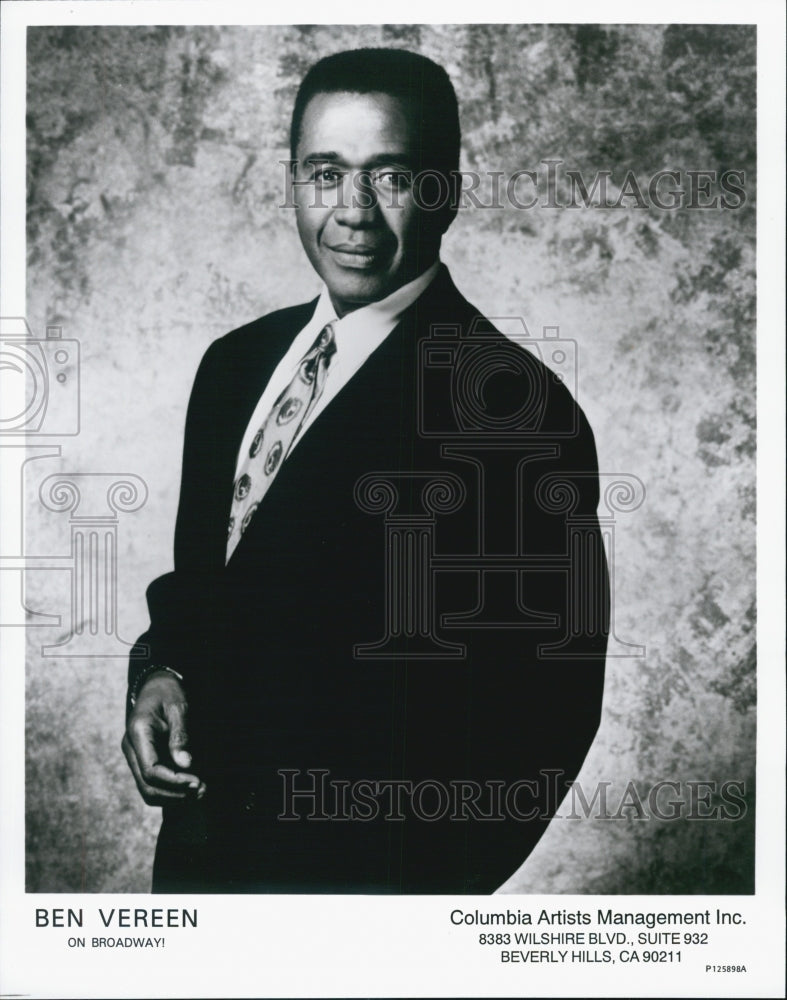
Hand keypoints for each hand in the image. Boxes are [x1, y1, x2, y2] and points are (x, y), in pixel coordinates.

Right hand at [122, 670, 205, 804]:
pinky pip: (153, 783)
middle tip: (203, 791)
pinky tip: (191, 786)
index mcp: (137, 733)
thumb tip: (185, 764)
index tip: (197, 782)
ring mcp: (135, 756)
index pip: (151, 771)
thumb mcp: (178, 707)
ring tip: (200, 792)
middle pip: (147, 786)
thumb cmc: (168, 692)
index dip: (174, 782)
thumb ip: (180, 735)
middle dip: (175, 794)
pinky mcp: (143, 760)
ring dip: (174, 796)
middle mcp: (131, 748)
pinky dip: (171, 790)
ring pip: (148, 790)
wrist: (156, 685)